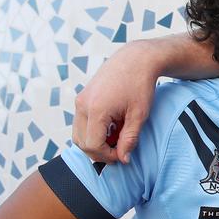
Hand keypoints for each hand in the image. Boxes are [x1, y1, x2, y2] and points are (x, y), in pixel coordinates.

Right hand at [73, 41, 160, 163]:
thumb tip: (123, 159)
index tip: (123, 155)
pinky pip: (81, 123)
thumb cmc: (140, 85)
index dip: (107, 156)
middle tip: (120, 151)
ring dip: (95, 142)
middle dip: (99, 152)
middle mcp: (82, 105)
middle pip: (82, 142)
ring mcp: (80, 101)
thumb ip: (130, 139)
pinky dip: (93, 131)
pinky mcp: (82, 98)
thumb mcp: (139, 115)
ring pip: (78, 134)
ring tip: (117, 138)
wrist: (135, 59)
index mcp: (96, 110)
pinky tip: (112, 127)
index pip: (93, 145)